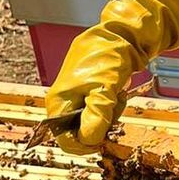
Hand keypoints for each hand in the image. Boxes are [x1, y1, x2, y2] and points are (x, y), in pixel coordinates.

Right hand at [44, 0, 178, 153]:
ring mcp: (75, 97)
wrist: (120, 36)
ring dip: (108, 116)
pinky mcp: (88, 92)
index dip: (85, 144)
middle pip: (79, 133)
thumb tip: (88, 141)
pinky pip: (100, 111)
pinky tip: (116, 93)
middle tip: (112, 109)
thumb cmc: (107, 58)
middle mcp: (63, 102)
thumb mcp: (103, 91)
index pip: (65, 141)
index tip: (104, 136)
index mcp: (58, 103)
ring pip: (92, 123)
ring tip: (115, 96)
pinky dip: (111, 107)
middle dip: (100, 127)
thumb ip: (95, 118)